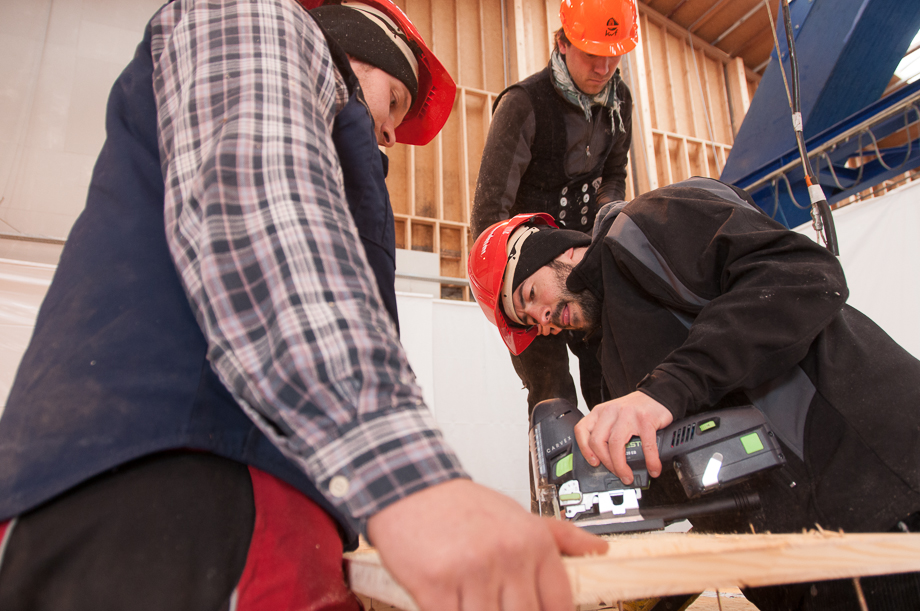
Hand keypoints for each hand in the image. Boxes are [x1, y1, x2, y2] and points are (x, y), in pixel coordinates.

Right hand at [366, 478, 607, 610]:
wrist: (410, 485)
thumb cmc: (463, 506)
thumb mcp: (518, 515)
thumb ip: (560, 536)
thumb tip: (600, 550)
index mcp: (533, 542)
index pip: (558, 605)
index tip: (535, 610)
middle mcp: (507, 556)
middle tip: (498, 602)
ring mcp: (471, 571)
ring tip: (473, 600)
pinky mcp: (435, 585)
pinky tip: (451, 603)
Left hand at [574, 391, 672, 483]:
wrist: (658, 395)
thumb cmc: (635, 409)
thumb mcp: (614, 416)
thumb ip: (607, 432)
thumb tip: (605, 461)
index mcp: (600, 412)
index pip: (582, 430)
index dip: (584, 449)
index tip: (593, 463)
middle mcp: (611, 412)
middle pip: (598, 442)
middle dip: (606, 463)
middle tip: (616, 473)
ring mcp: (628, 415)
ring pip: (616, 445)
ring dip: (621, 466)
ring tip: (628, 476)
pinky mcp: (645, 419)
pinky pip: (645, 445)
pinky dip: (650, 461)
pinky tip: (653, 468)